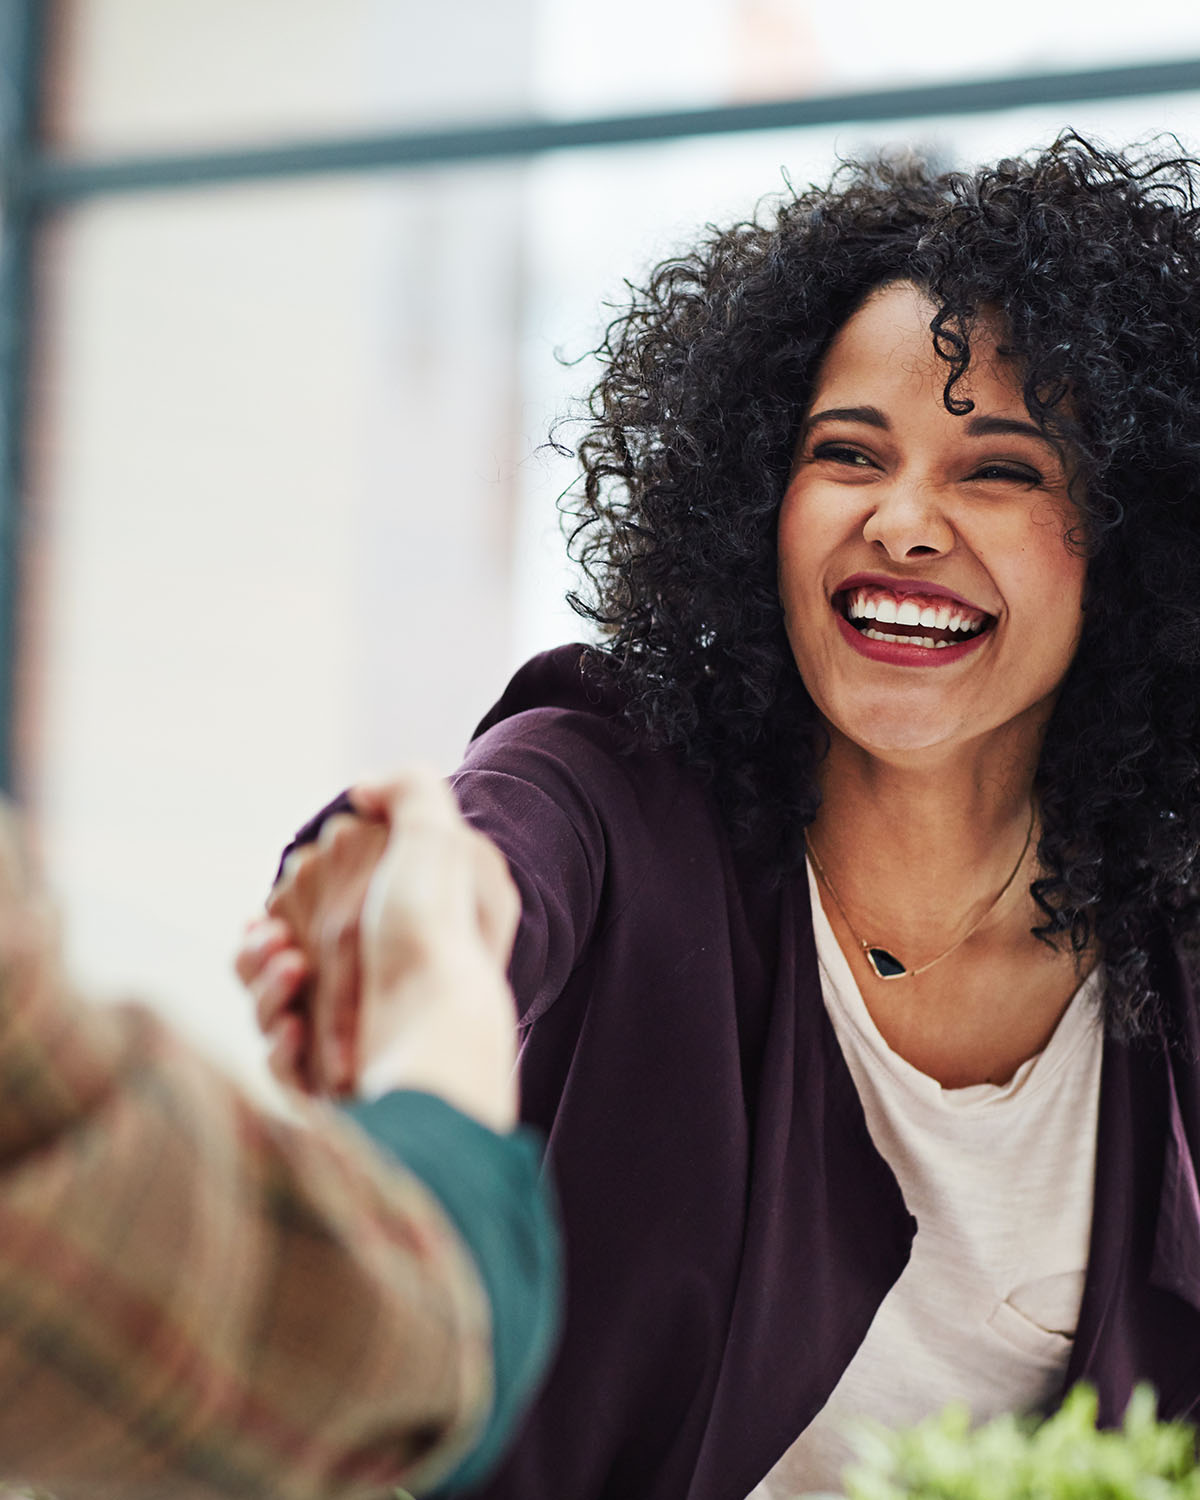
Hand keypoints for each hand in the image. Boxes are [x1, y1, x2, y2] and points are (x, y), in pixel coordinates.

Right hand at [237, 774, 520, 1129]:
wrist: (437, 1038)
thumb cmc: (435, 936)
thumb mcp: (438, 839)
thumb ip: (408, 792)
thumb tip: (363, 790)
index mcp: (398, 934)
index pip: (321, 912)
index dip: (295, 899)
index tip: (288, 892)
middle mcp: (377, 988)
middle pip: (282, 959)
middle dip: (264, 946)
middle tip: (277, 942)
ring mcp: (354, 1039)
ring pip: (271, 1008)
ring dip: (263, 987)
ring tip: (291, 971)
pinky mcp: (334, 1087)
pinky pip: (282, 1063)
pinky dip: (279, 1043)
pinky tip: (296, 1028)